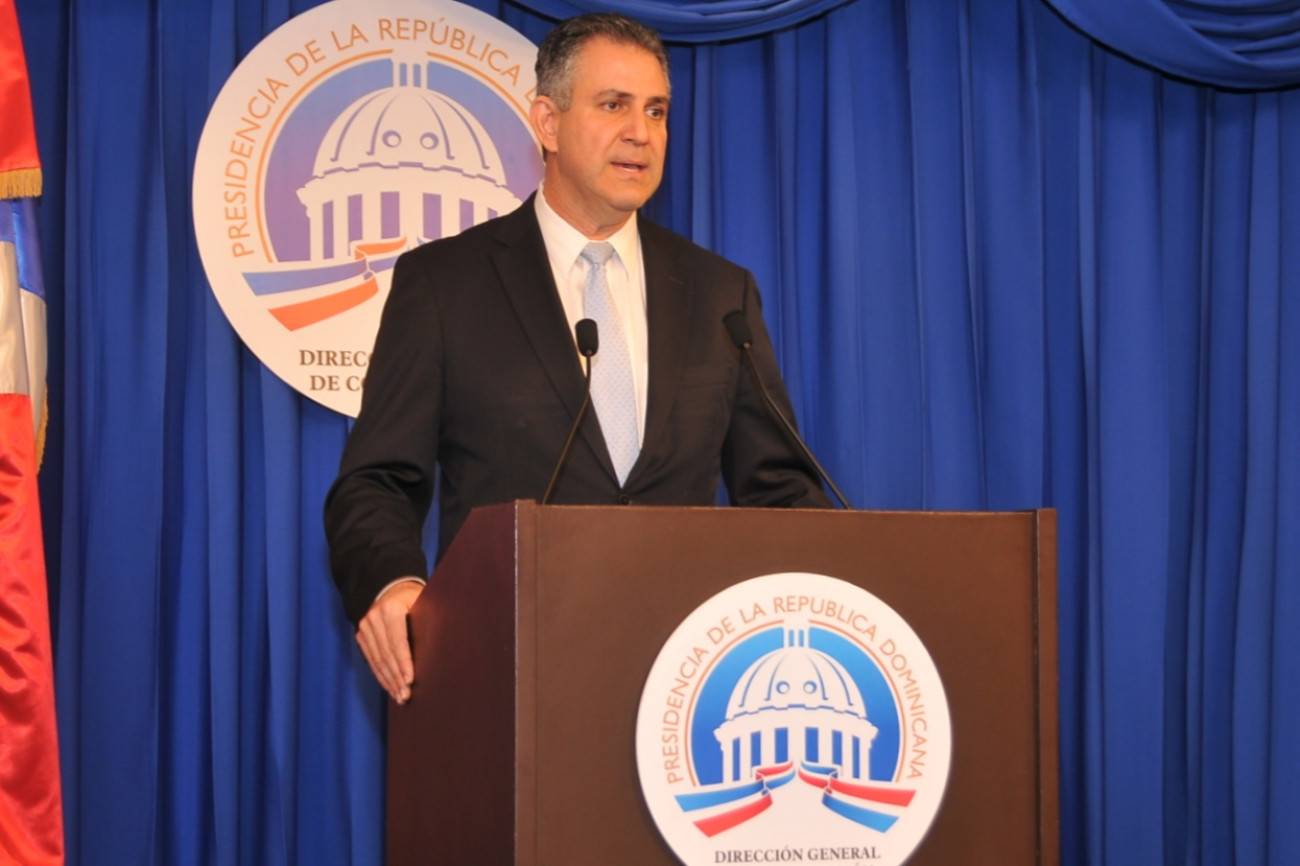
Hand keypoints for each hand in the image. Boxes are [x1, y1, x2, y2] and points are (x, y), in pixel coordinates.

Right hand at [356, 580, 423, 703]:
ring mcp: (365, 627)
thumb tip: (446, 645)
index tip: (410, 680)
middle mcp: (374, 618)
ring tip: (400, 697)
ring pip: (377, 660)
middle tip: (406, 696)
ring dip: (388, 681)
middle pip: (386, 654)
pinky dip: (381, 675)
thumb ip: (432, 619)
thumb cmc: (415, 598)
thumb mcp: (425, 602)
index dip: (404, 663)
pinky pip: (371, 659)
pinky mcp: (361, 635)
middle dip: (396, 677)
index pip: (397, 642)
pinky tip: (390, 687)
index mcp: (391, 609)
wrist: (391, 587)